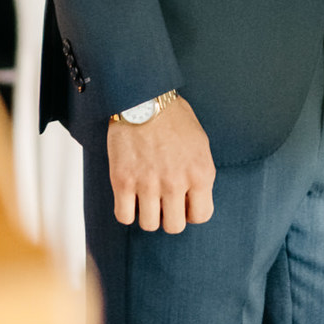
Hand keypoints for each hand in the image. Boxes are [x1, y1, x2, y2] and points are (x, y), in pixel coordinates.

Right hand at [107, 95, 215, 232]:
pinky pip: (124, 217)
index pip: (201, 216)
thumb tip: (194, 198)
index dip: (191, 212)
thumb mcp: (200, 143)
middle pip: (174, 226)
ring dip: (147, 215)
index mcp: (201, 173)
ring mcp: (148, 184)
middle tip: (163, 201)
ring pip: (149, 225)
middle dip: (169, 216)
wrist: (142, 97)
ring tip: (146, 198)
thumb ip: (199, 172)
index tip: (183, 203)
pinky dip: (126, 212)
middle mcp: (176, 182)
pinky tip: (129, 197)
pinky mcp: (122, 181)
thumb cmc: (173, 117)